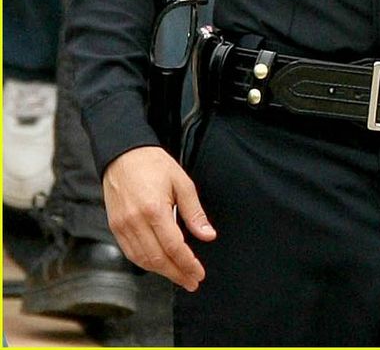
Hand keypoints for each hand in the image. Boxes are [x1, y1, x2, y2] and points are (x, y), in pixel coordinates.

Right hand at [102, 145, 216, 291]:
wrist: (123, 154)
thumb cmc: (153, 165)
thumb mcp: (181, 182)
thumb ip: (194, 212)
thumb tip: (208, 235)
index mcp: (154, 209)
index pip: (173, 247)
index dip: (187, 264)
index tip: (199, 273)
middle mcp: (135, 221)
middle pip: (158, 259)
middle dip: (177, 274)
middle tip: (192, 281)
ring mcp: (122, 226)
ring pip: (143, 260)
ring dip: (162, 272)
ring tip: (179, 276)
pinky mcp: (115, 228)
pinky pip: (131, 253)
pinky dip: (146, 263)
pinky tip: (159, 264)